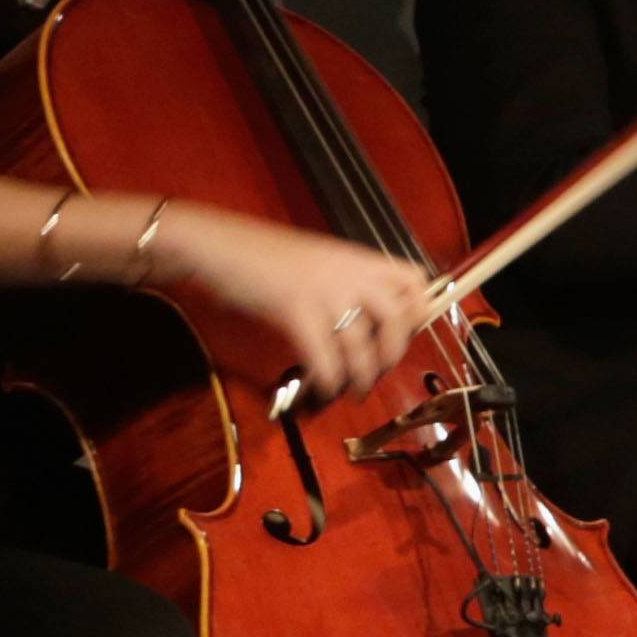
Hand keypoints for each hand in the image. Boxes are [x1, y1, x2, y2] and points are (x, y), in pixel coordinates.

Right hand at [163, 204, 436, 402]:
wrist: (217, 245)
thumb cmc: (262, 256)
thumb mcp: (319, 260)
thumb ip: (349, 282)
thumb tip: (371, 320)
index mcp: (358, 258)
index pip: (413, 279)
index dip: (419, 310)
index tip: (408, 334)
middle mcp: (349, 272)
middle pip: (396, 318)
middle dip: (393, 353)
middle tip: (380, 371)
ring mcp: (324, 290)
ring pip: (360, 345)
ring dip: (361, 376)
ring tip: (355, 390)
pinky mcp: (295, 310)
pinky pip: (324, 355)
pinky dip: (329, 378)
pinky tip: (325, 389)